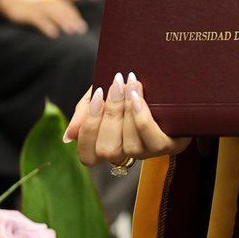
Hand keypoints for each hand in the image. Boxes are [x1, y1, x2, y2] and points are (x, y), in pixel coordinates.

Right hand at [0, 0, 87, 37]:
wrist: (3, 2)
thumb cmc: (22, 9)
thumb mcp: (36, 10)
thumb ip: (47, 14)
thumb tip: (58, 24)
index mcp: (46, 2)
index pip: (63, 6)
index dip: (73, 14)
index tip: (81, 23)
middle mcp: (42, 3)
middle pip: (61, 10)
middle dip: (72, 19)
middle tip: (81, 29)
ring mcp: (34, 8)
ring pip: (52, 14)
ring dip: (63, 22)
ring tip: (71, 31)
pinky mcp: (26, 14)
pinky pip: (38, 20)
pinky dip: (47, 26)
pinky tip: (53, 34)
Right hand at [63, 73, 188, 166]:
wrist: (167, 81)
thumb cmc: (128, 90)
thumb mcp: (101, 96)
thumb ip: (84, 112)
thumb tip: (69, 136)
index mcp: (106, 146)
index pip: (87, 155)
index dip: (88, 129)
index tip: (97, 95)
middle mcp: (125, 155)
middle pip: (107, 151)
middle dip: (110, 114)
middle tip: (116, 83)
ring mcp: (147, 153)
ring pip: (130, 147)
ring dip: (128, 111)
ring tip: (131, 83)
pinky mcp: (169, 146)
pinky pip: (153, 141)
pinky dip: (142, 119)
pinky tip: (139, 99)